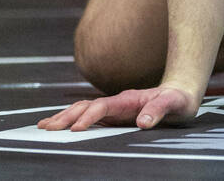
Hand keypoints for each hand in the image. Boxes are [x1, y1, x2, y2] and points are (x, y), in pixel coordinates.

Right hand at [36, 85, 198, 131]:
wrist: (180, 94)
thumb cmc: (178, 100)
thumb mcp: (175, 103)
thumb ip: (159, 110)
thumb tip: (142, 122)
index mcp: (128, 99)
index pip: (103, 106)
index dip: (90, 117)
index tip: (77, 130)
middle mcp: (116, 103)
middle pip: (86, 106)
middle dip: (67, 116)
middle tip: (47, 129)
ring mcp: (113, 109)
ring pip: (82, 111)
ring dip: (64, 118)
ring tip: (43, 126)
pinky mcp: (112, 117)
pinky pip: (87, 118)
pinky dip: (71, 121)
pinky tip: (58, 127)